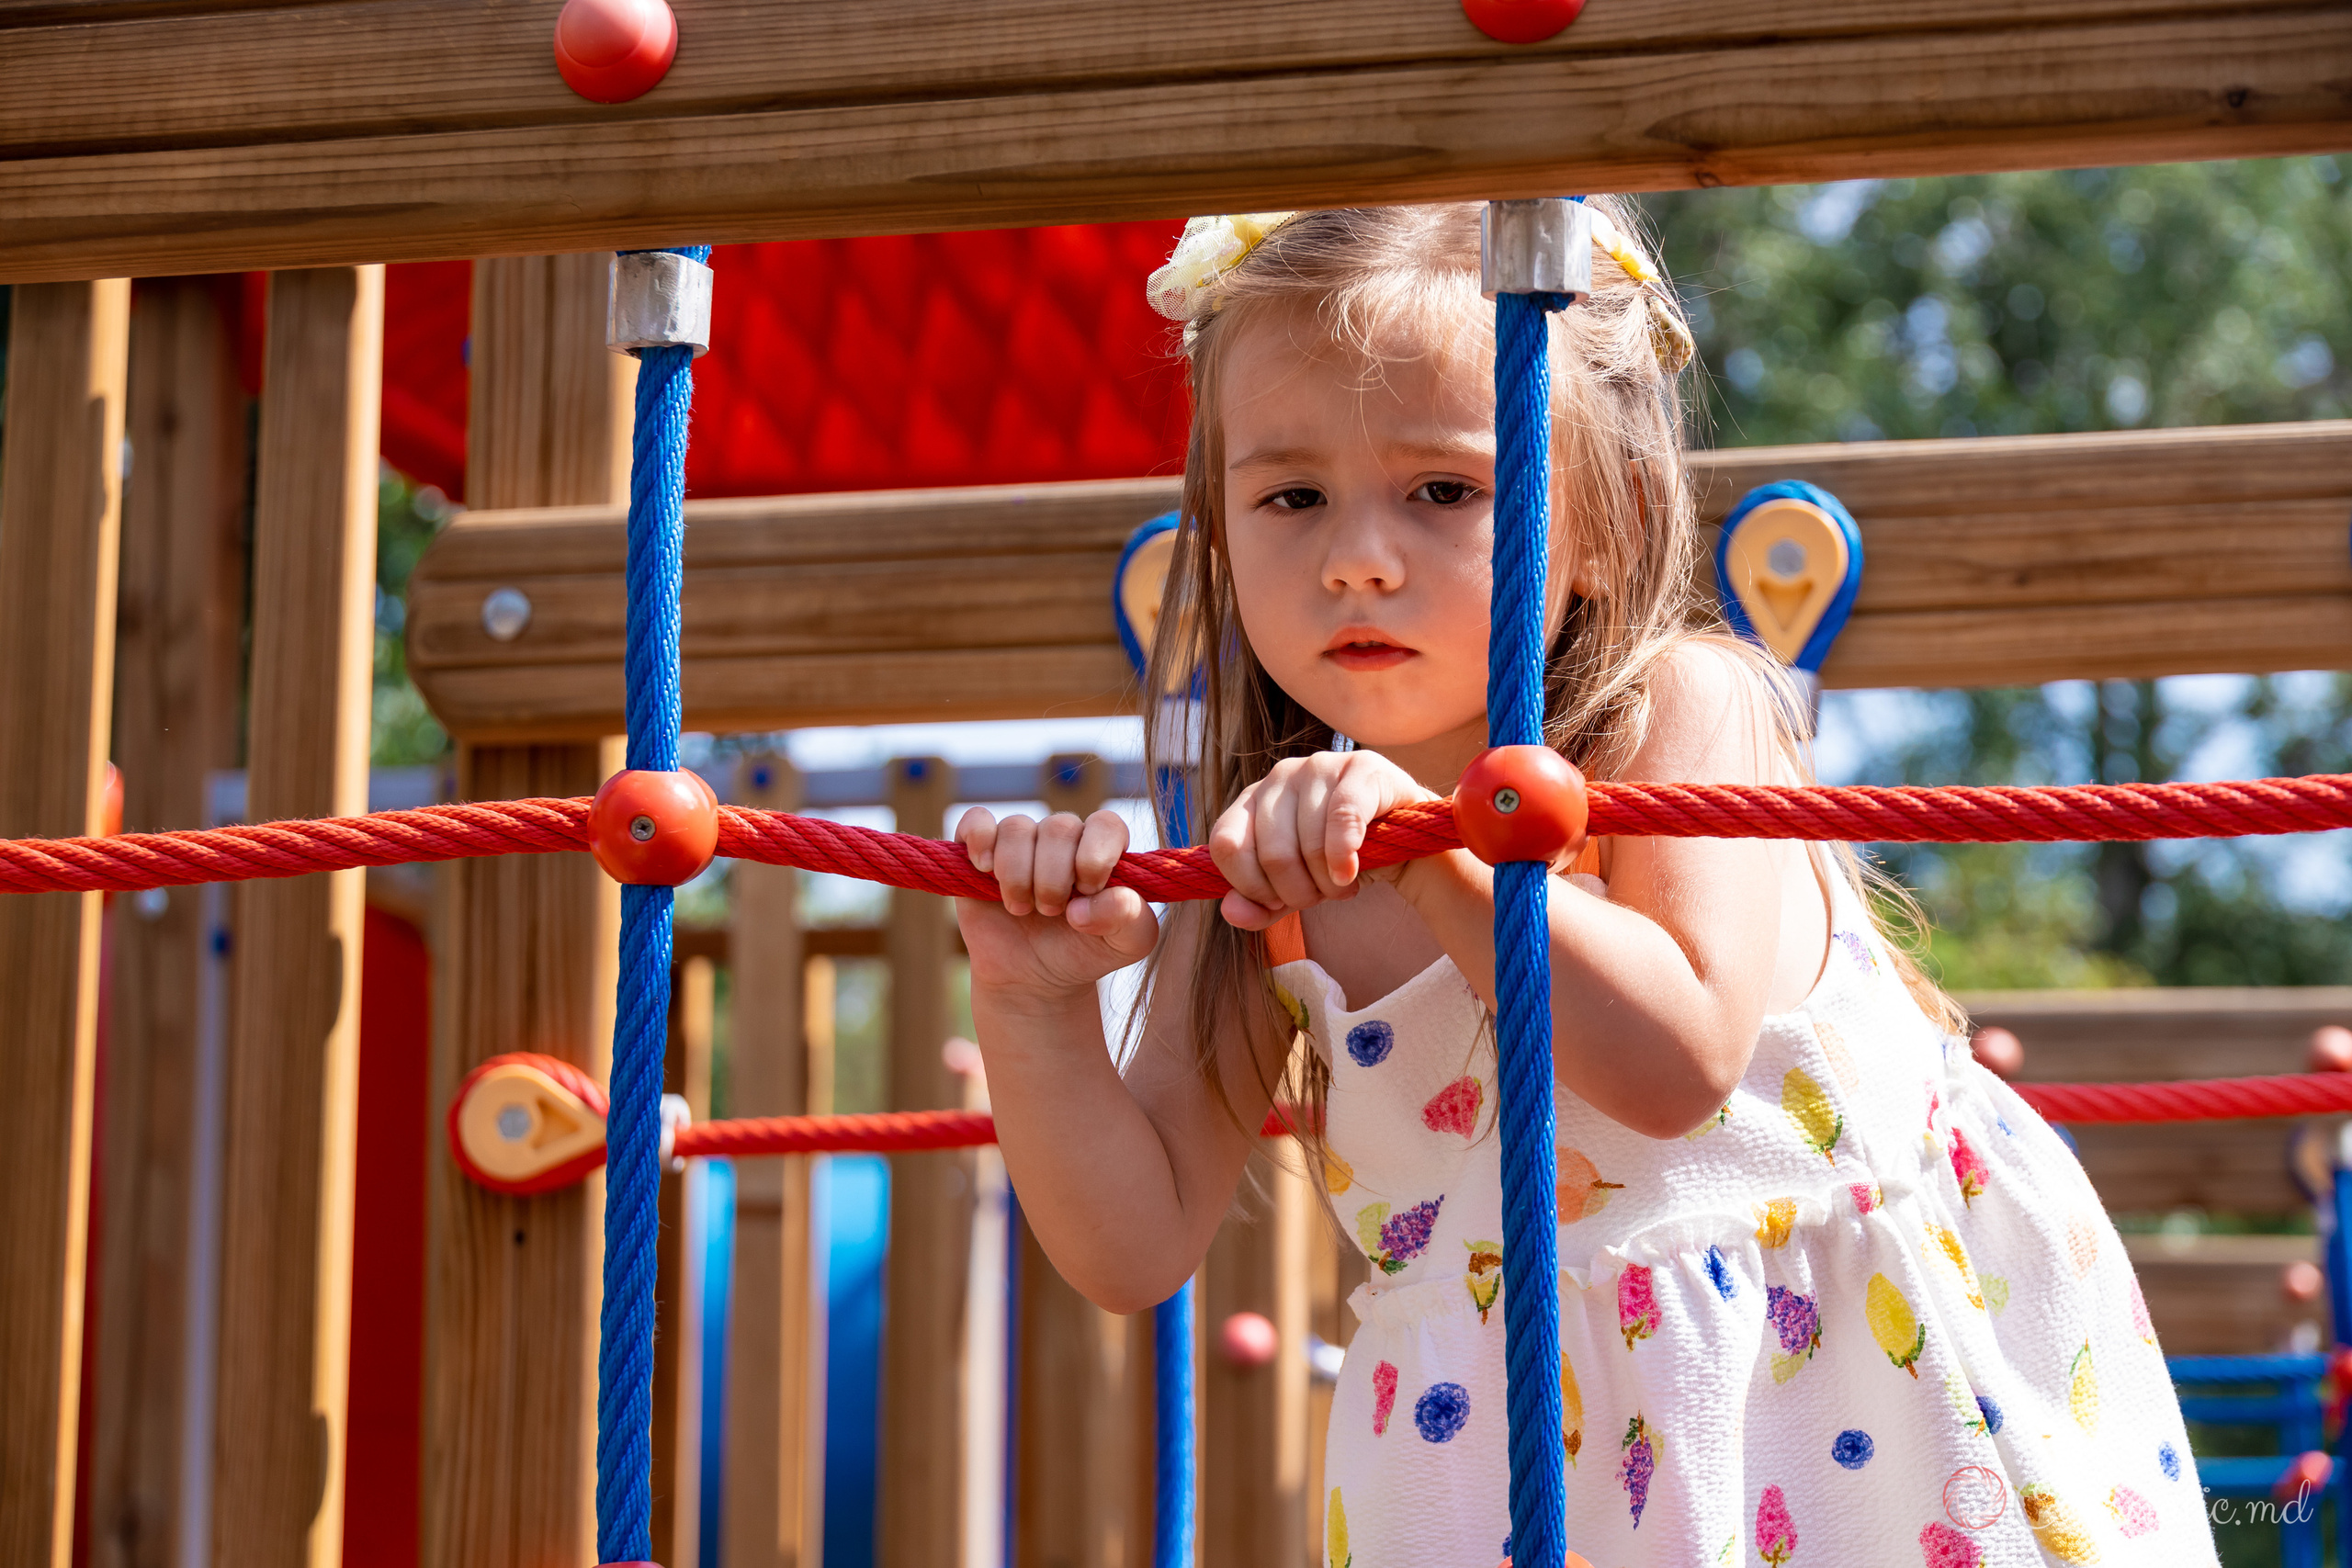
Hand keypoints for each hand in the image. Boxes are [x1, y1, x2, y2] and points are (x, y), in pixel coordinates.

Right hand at [954, 807, 1159, 1006]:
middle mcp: (1062, 838)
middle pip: (1059, 827)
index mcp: (1102, 849)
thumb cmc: (1084, 951)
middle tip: (1051, 911)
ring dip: (1018, 874)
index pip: (1106, 824)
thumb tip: (1093, 903)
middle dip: (1054, 878)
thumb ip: (1131, 918)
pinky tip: (986, 869)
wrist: (1034, 979)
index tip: (1087, 890)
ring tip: (1021, 909)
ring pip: (1017, 828)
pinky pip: (976, 820)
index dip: (1095, 854)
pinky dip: (979, 839)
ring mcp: (1021, 842)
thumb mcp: (1127, 945)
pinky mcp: (980, 851)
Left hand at [1207, 750, 1441, 930]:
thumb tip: (1232, 912)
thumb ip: (1258, 905)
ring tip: (1342, 884)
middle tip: (1320, 897)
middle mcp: (1279, 776)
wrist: (1399, 840)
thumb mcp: (1292, 890)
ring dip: (1328, 883)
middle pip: (1272, 853)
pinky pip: (1343, 818)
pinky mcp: (1361, 767)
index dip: (1250, 885)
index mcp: (1252, 801)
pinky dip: (1345, 857)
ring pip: (1308, 843)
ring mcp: (1319, 766)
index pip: (1226, 844)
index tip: (1276, 902)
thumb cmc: (1335, 862)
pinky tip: (1350, 873)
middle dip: (1297, 892)